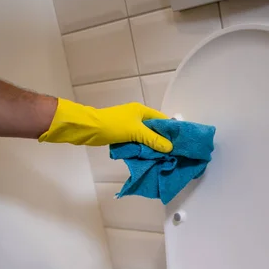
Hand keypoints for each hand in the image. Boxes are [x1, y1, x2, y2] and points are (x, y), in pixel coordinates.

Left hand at [39, 99, 172, 152]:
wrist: (90, 129)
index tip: (178, 142)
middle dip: (161, 141)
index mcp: (141, 111)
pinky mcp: (123, 135)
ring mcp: (129, 126)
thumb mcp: (136, 132)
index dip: (170, 130)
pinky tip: (147, 157)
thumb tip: (169, 147)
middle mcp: (137, 117)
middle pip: (154, 130)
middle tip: (170, 153)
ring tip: (160, 157)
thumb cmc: (113, 125)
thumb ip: (153, 139)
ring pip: (145, 137)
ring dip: (150, 147)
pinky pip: (137, 142)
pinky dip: (141, 149)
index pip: (161, 120)